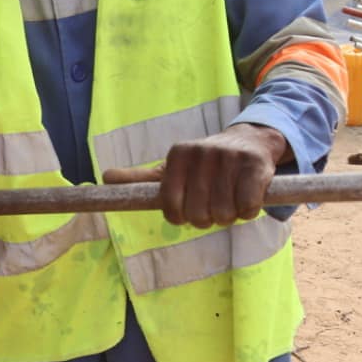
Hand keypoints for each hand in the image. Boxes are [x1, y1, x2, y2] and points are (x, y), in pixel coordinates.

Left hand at [103, 123, 288, 228]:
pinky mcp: (255, 166)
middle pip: (199, 215)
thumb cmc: (203, 165)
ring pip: (224, 214)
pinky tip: (247, 198)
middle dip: (207, 218)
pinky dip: (248, 211)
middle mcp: (201, 153)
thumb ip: (139, 178)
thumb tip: (105, 178)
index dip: (181, 217)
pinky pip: (248, 207)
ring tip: (230, 200)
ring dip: (229, 216)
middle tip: (213, 205)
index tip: (188, 210)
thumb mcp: (170, 169)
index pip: (171, 207)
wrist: (249, 142)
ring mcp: (229, 158)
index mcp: (177, 156)